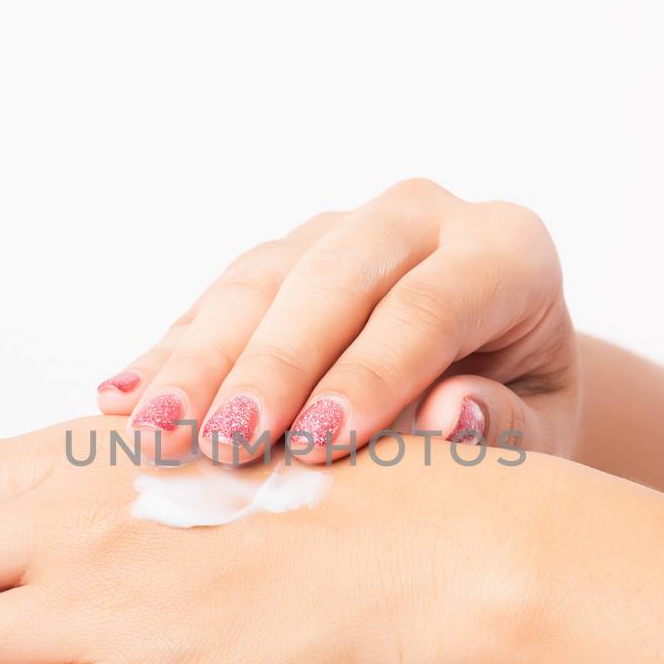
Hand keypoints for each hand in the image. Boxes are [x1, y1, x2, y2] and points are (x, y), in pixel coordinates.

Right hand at [95, 178, 578, 463]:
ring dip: (200, 360)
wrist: (502, 374)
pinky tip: (121, 400)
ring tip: (154, 431)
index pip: (428, 306)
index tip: (316, 446)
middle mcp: (422, 218)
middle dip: (269, 366)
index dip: (369, 375)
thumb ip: (508, 425)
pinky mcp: (285, 253)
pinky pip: (219, 296)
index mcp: (505, 251)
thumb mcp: (542, 432)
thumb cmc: (523, 413)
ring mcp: (344, 226)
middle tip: (223, 444)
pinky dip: (170, 352)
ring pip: (261, 279)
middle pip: (331, 280)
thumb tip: (453, 418)